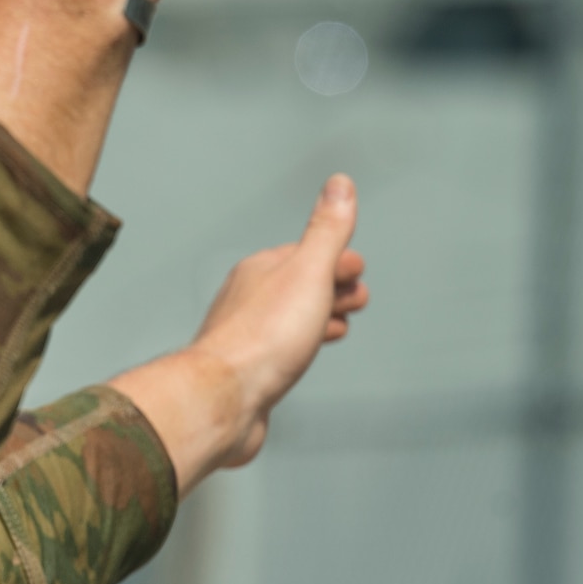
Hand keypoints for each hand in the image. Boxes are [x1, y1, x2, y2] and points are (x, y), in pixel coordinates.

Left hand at [112, 175, 366, 494]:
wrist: (224, 399)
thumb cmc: (265, 337)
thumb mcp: (309, 273)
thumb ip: (326, 231)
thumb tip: (339, 183)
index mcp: (261, 269)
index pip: (307, 254)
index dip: (338, 261)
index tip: (358, 273)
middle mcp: (248, 298)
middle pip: (299, 285)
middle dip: (333, 288)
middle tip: (355, 300)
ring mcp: (246, 335)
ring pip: (289, 318)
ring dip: (319, 317)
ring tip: (338, 326)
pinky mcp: (248, 370)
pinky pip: (280, 350)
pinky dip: (302, 346)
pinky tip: (303, 359)